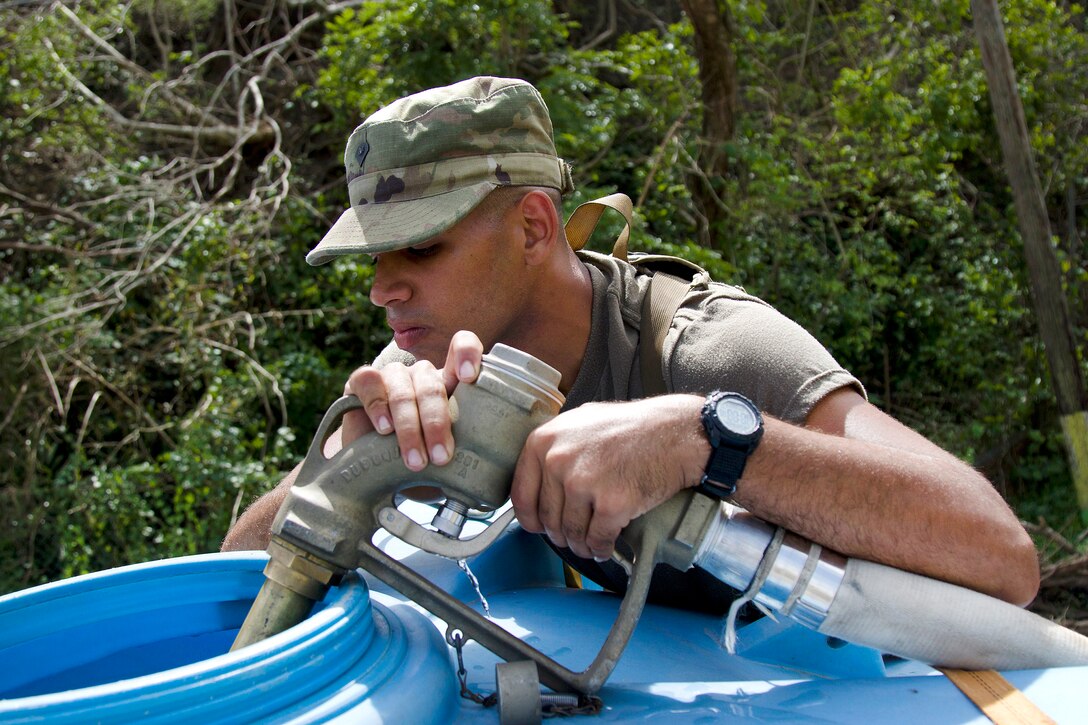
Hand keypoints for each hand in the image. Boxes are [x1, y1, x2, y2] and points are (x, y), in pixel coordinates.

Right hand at [342, 330, 482, 470]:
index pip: (462, 346)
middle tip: (441, 457)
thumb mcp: (445, 454)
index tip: (469, 376)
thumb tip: (481, 465)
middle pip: (432, 384)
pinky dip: (378, 406)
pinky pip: (369, 381)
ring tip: (415, 460)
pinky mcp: (361, 382)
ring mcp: (392, 376)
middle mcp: (421, 375)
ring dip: (409, 427)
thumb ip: (463, 448)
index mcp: (449, 383)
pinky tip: (385, 430)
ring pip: (402, 389)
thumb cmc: (420, 460)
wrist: (374, 471)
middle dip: (436, 423)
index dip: (467, 353)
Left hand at [510, 395, 708, 560]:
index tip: (538, 527)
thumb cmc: (632, 427)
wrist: (675, 433)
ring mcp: (583, 483)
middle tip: (572, 537)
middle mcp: (558, 461)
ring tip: (590, 543)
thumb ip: (555, 448)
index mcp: (544, 441)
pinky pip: (597, 539)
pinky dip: (601, 547)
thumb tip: (538, 480)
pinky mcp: (611, 504)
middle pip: (548, 518)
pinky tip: (606, 545)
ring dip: (581, 544)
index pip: (521, 494)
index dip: (531, 518)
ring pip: (571, 532)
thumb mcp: (580, 422)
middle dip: (560, 534)